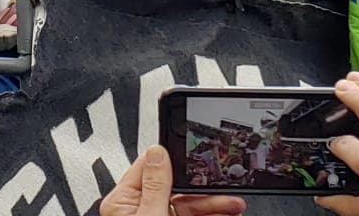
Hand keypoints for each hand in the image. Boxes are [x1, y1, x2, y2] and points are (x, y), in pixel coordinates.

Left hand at [100, 145, 245, 215]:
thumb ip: (155, 186)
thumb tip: (157, 150)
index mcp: (123, 202)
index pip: (149, 166)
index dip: (175, 157)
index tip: (197, 151)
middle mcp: (137, 210)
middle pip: (175, 186)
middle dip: (204, 186)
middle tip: (226, 185)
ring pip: (188, 204)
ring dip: (214, 203)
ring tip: (235, 205)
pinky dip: (211, 214)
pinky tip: (226, 212)